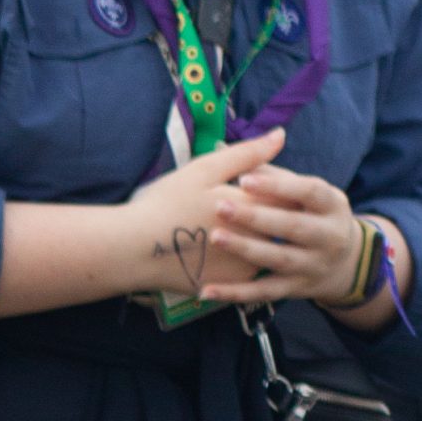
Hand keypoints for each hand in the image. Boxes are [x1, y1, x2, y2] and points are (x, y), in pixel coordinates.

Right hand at [122, 127, 287, 299]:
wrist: (131, 251)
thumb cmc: (165, 204)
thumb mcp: (205, 169)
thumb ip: (249, 154)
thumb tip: (281, 134)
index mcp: (254, 206)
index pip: (291, 190)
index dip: (282, 179)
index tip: (265, 175)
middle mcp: (257, 239)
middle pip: (283, 217)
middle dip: (275, 203)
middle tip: (252, 196)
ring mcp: (245, 266)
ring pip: (268, 243)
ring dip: (262, 229)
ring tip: (242, 218)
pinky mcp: (230, 285)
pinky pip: (250, 264)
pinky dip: (246, 251)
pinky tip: (230, 241)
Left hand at [204, 160, 368, 308]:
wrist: (343, 263)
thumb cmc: (313, 214)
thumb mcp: (307, 192)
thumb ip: (271, 174)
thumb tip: (227, 148)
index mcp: (333, 204)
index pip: (308, 191)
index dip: (278, 185)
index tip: (243, 179)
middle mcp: (328, 235)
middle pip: (292, 226)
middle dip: (256, 216)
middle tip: (220, 206)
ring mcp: (313, 265)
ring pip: (277, 258)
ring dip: (245, 248)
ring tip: (215, 237)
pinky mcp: (295, 290)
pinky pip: (262, 293)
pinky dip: (234, 293)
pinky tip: (206, 290)